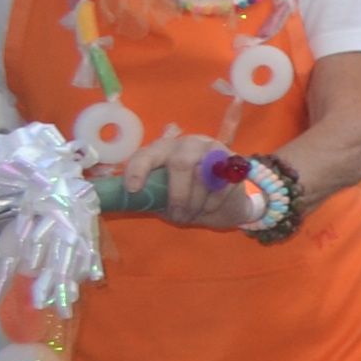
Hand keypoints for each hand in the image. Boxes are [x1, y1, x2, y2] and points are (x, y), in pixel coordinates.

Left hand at [130, 130, 253, 228]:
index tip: (134, 190)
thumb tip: (127, 203)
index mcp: (162, 150)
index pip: (146, 155)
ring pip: (202, 174)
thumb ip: (148, 195)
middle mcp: (186, 144)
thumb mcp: (163, 197)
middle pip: (181, 162)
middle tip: (177, 216)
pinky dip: (213, 202)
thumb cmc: (186, 198)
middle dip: (178, 195)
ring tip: (191, 216)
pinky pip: (222, 183)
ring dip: (195, 202)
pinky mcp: (233, 161)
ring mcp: (212, 149)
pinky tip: (208, 208)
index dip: (138, 170)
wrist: (223, 203)